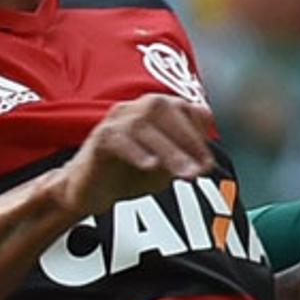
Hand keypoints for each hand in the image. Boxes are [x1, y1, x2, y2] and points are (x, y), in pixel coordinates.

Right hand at [56, 94, 214, 215]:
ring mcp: (114, 120)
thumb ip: (184, 153)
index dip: (199, 134)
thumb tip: (206, 151)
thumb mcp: (165, 167)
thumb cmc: (129, 174)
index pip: (182, 108)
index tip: (208, 163)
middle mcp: (133, 108)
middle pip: (163, 110)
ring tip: (183, 174)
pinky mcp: (98, 138)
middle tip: (200, 170)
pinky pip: (117, 138)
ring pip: (142, 125)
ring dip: (167, 150)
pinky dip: (136, 151)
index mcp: (153, 110)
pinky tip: (150, 166)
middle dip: (186, 140)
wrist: (91, 192)